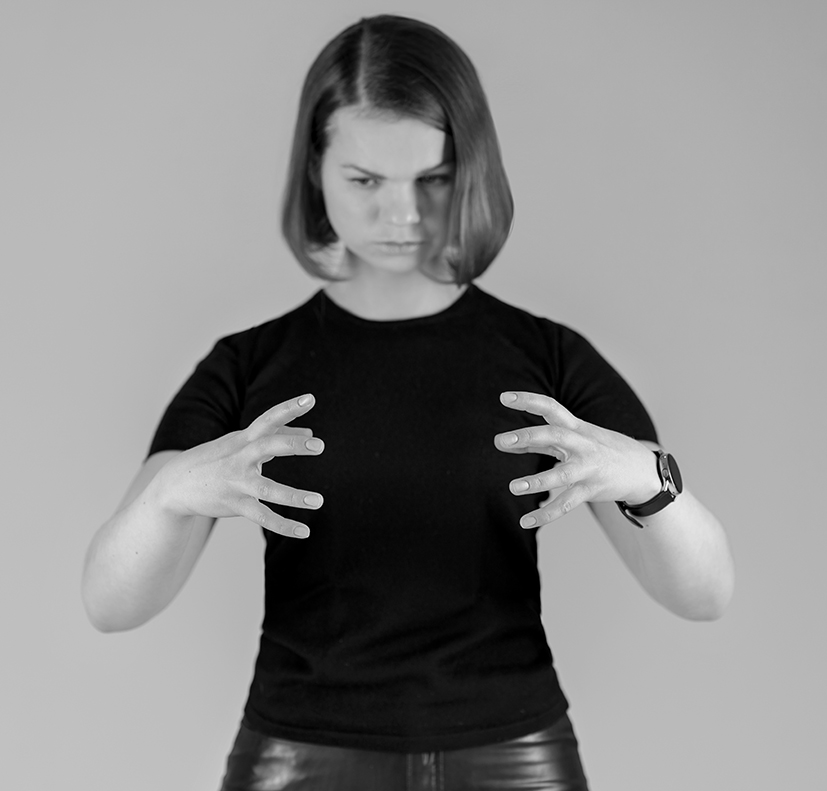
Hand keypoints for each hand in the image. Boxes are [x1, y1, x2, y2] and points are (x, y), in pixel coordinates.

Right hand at [156, 394, 324, 537]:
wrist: (176, 483)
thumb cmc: (219, 458)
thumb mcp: (245, 442)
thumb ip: (279, 435)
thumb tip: (309, 433)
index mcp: (245, 439)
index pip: (268, 418)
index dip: (288, 408)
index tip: (310, 398)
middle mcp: (241, 457)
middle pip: (267, 446)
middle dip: (293, 446)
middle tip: (320, 445)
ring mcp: (237, 482)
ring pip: (267, 489)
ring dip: (293, 496)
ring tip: (319, 501)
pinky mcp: (235, 504)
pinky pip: (262, 517)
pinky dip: (283, 526)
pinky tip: (304, 532)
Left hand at [495, 391, 659, 527]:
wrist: (643, 470)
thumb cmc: (601, 450)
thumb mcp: (576, 439)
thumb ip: (542, 442)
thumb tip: (507, 443)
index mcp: (576, 427)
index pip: (551, 407)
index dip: (528, 400)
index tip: (503, 398)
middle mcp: (582, 444)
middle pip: (554, 435)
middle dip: (528, 437)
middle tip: (501, 440)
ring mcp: (588, 468)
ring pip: (561, 475)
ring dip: (536, 481)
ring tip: (513, 487)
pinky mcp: (591, 490)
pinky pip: (566, 504)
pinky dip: (545, 514)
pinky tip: (525, 521)